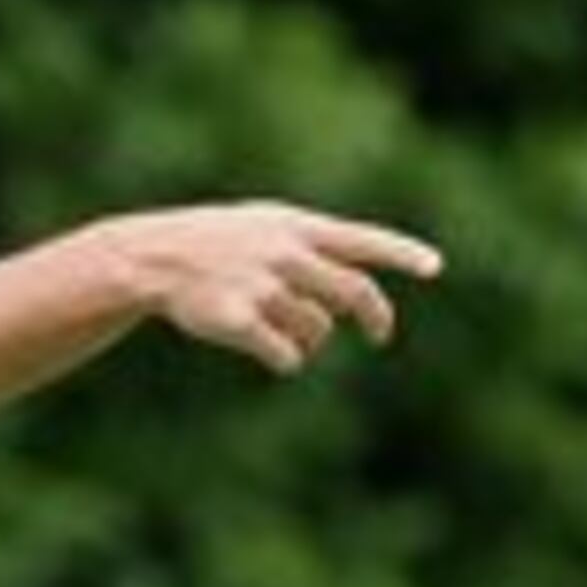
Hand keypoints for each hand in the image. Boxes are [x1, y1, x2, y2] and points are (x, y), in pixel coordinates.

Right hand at [120, 199, 443, 372]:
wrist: (152, 258)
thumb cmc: (212, 242)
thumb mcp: (262, 226)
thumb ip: (311, 248)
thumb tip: (358, 293)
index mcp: (295, 226)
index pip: (360, 239)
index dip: (400, 253)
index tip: (434, 267)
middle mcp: (285, 253)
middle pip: (353, 292)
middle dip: (374, 315)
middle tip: (381, 334)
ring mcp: (263, 286)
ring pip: (317, 329)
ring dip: (311, 339)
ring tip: (288, 334)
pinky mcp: (240, 320)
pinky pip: (286, 355)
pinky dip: (286, 360)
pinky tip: (273, 354)